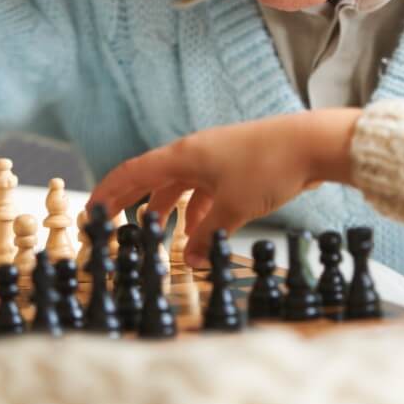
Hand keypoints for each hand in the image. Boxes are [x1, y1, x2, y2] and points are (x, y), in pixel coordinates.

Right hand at [88, 108, 361, 264]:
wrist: (313, 144)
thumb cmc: (270, 166)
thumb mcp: (233, 209)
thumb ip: (206, 236)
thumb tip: (190, 259)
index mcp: (184, 155)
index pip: (133, 173)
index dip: (108, 193)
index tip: (91, 213)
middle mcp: (195, 152)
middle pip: (154, 179)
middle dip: (134, 203)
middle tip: (117, 226)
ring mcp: (217, 158)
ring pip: (182, 185)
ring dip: (170, 210)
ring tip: (163, 237)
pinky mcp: (238, 166)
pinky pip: (206, 189)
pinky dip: (199, 210)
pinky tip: (203, 232)